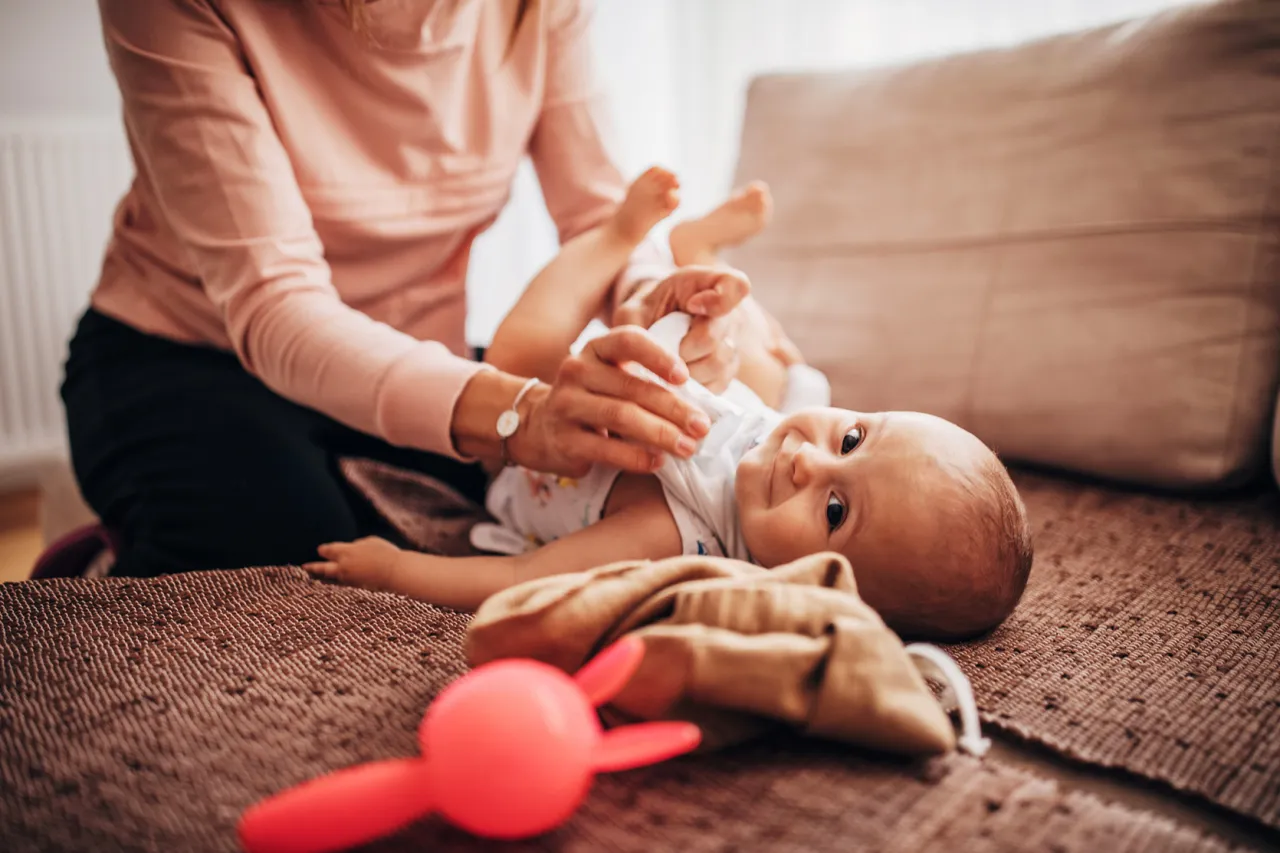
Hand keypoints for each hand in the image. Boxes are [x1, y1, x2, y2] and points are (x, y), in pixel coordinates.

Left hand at [306, 537, 402, 591]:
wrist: (394, 572)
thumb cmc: (385, 553)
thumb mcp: (370, 542)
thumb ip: (356, 545)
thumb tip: (351, 549)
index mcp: (346, 551)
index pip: (328, 550)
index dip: (324, 550)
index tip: (320, 550)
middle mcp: (343, 566)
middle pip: (323, 567)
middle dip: (313, 567)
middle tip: (305, 567)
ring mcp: (348, 578)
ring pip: (331, 577)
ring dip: (324, 575)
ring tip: (316, 576)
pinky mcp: (354, 587)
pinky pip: (343, 583)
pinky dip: (338, 581)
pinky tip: (337, 581)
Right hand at [509, 326, 712, 477]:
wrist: (538, 426)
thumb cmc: (594, 399)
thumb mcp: (612, 377)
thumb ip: (646, 379)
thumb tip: (699, 402)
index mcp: (595, 350)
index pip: (628, 341)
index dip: (658, 356)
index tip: (685, 377)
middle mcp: (577, 371)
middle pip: (632, 387)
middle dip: (673, 408)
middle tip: (701, 426)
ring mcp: (566, 405)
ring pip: (620, 416)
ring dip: (660, 434)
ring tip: (687, 447)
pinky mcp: (564, 439)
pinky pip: (605, 449)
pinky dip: (636, 457)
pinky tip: (658, 462)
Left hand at [613, 266, 751, 392]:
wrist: (653, 330)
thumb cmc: (644, 315)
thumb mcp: (632, 311)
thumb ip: (634, 325)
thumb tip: (644, 357)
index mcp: (706, 286)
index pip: (735, 286)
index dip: (718, 299)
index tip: (690, 305)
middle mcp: (728, 313)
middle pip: (714, 336)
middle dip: (681, 348)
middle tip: (663, 350)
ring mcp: (733, 342)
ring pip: (717, 364)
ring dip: (686, 371)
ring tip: (668, 364)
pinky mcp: (730, 371)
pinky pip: (718, 384)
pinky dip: (694, 386)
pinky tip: (679, 378)